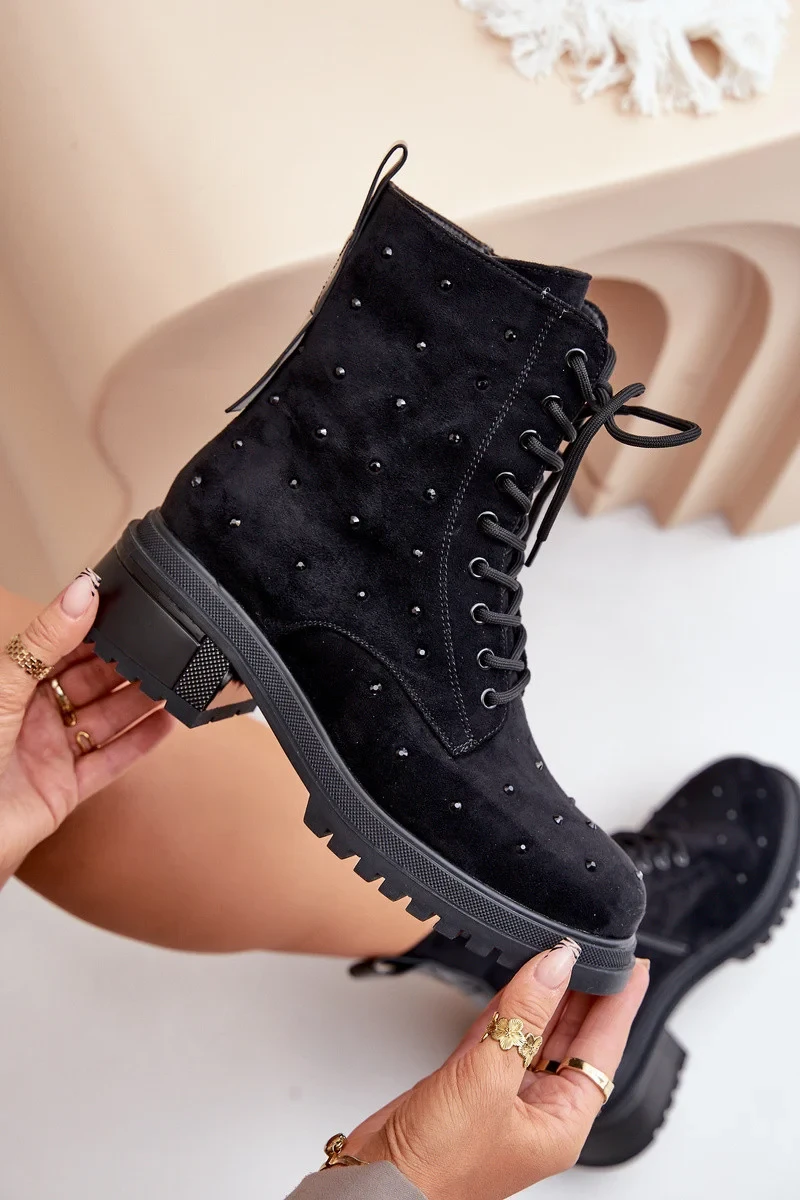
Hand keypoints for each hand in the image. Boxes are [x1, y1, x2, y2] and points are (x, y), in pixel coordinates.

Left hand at [0, 570, 173, 880]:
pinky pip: (110, 762)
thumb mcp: (4, 686)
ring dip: (140, 700)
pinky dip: (140, 744)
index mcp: (10, 685)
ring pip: (106, 720)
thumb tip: (81, 591)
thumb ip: (45, 640)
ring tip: (175, 678)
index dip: (94, 630)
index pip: (61, 648)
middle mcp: (31, 717)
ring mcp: (50, 753)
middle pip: (90, 683)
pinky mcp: (64, 790)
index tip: (129, 608)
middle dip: (125, 664)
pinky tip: (166, 723)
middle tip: (163, 644)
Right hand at [347, 943, 648, 1199]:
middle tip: (595, 948)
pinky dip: (508, 1003)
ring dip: (546, 992)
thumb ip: (523, 1016)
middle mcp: (537, 1109)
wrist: (379, 1183)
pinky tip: (519, 977)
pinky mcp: (469, 1082)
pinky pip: (498, 1032)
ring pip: (534, 1030)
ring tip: (561, 951)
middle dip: (584, 991)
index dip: (618, 1005)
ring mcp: (502, 1094)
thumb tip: (554, 965)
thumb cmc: (437, 1166)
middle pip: (572, 1037)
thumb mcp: (489, 1080)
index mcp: (560, 1123)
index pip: (602, 1050)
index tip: (631, 966)